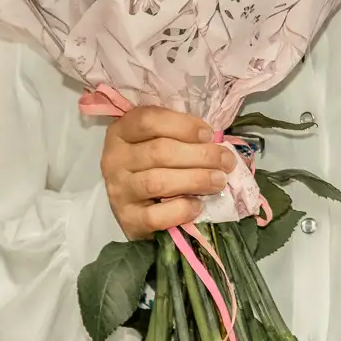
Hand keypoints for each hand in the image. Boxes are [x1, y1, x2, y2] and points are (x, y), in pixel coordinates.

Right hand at [99, 107, 235, 240]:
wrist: (137, 208)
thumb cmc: (156, 165)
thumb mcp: (160, 140)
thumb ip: (180, 135)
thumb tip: (215, 141)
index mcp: (121, 132)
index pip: (148, 120)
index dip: (183, 125)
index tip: (208, 134)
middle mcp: (114, 159)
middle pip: (159, 152)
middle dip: (200, 155)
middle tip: (226, 161)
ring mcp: (118, 191)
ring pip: (157, 182)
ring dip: (196, 180)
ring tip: (219, 181)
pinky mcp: (127, 219)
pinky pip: (155, 215)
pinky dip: (180, 209)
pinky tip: (197, 205)